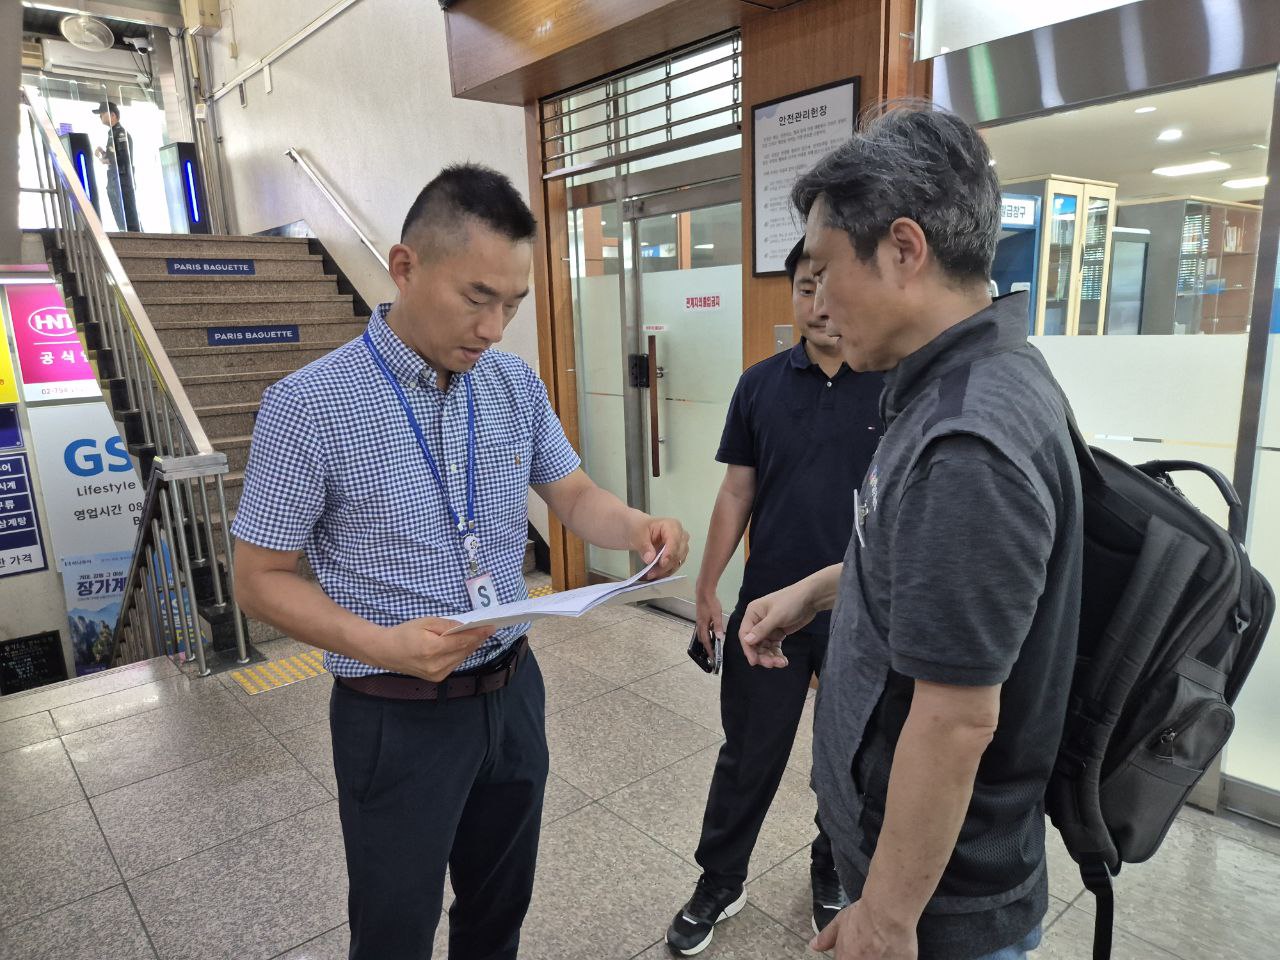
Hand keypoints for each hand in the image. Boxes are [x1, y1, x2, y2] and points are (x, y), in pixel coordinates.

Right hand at [371, 618, 494, 681]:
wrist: (386, 652)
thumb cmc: (404, 633)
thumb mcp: (425, 622)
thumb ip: (447, 625)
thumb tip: (465, 627)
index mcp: (432, 649)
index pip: (461, 641)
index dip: (478, 634)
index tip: (491, 627)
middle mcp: (436, 665)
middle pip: (464, 651)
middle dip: (477, 639)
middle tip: (488, 629)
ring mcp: (437, 674)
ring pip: (461, 658)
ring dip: (470, 647)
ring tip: (479, 635)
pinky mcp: (436, 678)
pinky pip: (454, 663)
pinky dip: (461, 654)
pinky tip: (464, 645)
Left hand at [632, 515, 689, 578]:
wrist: (636, 530)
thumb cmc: (639, 528)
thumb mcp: (637, 534)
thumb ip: (644, 546)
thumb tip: (650, 559)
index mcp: (672, 526)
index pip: (675, 540)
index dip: (670, 553)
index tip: (662, 564)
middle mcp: (680, 535)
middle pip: (679, 552)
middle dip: (666, 565)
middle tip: (652, 572)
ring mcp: (680, 546)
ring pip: (678, 561)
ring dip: (665, 570)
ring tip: (651, 574)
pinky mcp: (676, 556)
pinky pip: (674, 566)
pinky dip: (665, 572)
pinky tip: (655, 575)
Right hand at [694, 590, 724, 656]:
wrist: (704, 592)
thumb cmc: (711, 603)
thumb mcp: (716, 615)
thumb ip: (718, 626)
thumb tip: (719, 638)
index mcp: (703, 625)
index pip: (706, 641)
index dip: (709, 650)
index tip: (713, 657)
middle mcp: (699, 624)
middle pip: (702, 639)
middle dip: (707, 646)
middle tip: (713, 652)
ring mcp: (699, 620)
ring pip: (702, 633)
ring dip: (706, 639)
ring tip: (713, 644)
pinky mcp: (700, 617)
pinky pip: (703, 628)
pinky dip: (706, 633)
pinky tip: (712, 631)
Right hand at [739, 580, 817, 667]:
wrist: (811, 598)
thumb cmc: (791, 602)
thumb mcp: (776, 616)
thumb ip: (762, 629)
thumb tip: (747, 641)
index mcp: (753, 613)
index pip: (745, 634)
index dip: (748, 649)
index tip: (754, 662)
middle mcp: (758, 621)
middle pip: (755, 643)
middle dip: (762, 655)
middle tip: (772, 664)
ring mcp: (768, 628)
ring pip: (764, 647)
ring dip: (771, 656)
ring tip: (781, 663)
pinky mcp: (778, 633)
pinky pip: (774, 647)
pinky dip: (777, 654)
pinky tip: (784, 661)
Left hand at [810, 900, 916, 959]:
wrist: (886, 912)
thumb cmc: (863, 916)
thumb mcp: (839, 923)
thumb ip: (826, 937)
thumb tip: (814, 945)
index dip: (851, 955)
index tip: (858, 950)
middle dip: (867, 955)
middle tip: (872, 946)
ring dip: (880, 956)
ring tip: (883, 946)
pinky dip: (896, 956)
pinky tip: (895, 947)